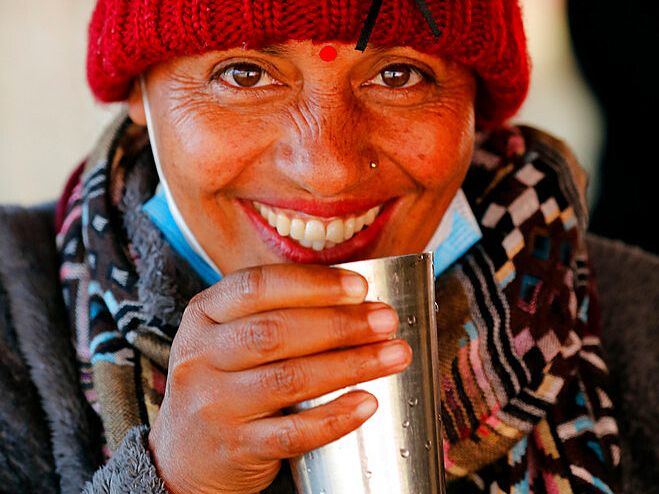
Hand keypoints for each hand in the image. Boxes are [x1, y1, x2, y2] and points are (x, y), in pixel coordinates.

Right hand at [148, 264, 410, 493]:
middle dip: (341, 323)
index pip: (258, 285)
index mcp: (203, 314)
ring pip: (289, 379)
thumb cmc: (222, 380)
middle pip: (276, 331)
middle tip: (386, 320)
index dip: (313, 284)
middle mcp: (201, 356)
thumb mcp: (226, 335)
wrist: (182, 457)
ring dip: (350, 365)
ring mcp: (215, 405)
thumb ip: (272, 309)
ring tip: (393, 355)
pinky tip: (366, 403)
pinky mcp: (235, 448)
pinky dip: (335, 417)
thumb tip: (351, 291)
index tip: (359, 286)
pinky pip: (292, 433)